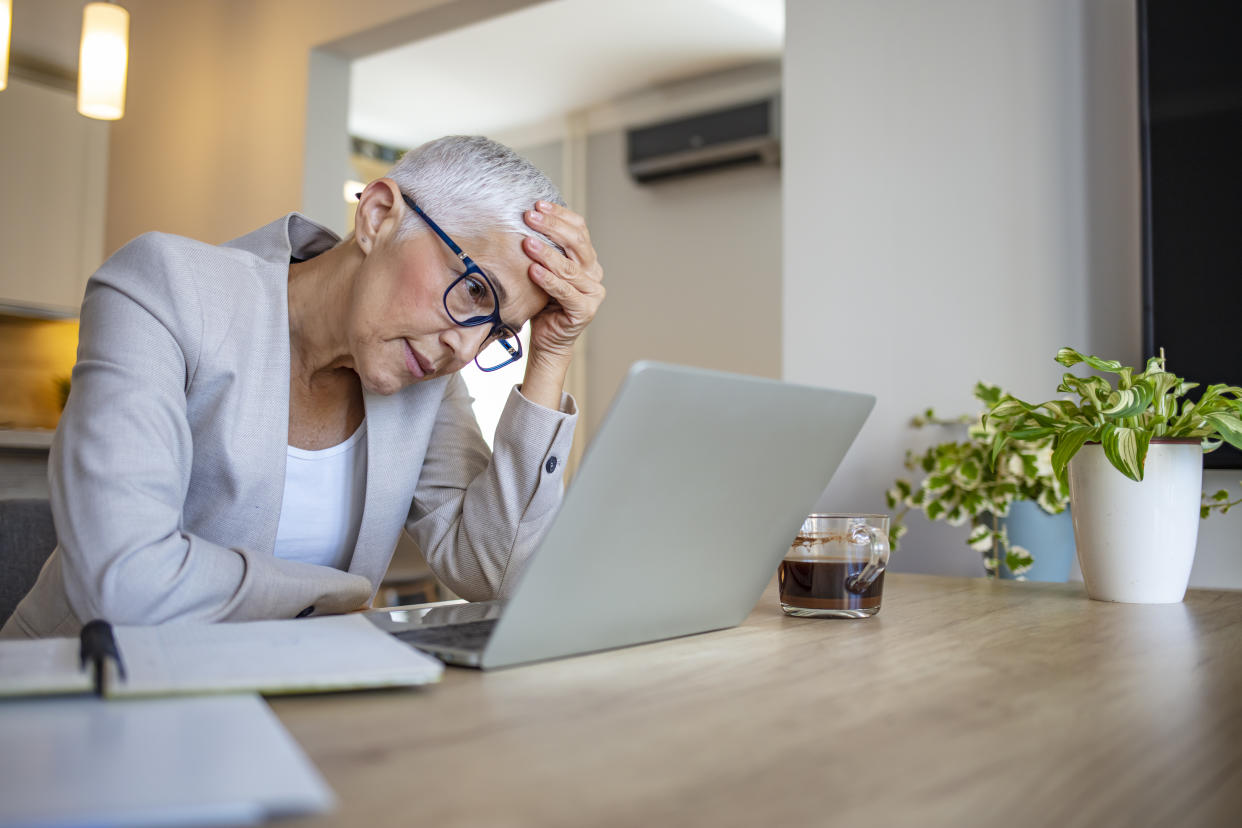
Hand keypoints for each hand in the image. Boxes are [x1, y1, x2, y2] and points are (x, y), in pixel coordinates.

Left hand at [521, 201, 605, 366]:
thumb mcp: (542, 269)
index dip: (560, 215)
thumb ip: (542, 249)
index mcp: (586, 258)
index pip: (579, 228)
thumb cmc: (542, 303)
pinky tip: (533, 270)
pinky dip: (549, 279)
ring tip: (527, 242)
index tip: (538, 205)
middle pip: (577, 242)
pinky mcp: (585, 309)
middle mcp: (593, 272)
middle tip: (529, 217)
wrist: (547, 338)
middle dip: (552, 227)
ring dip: (547, 252)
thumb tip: (522, 218)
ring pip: (570, 267)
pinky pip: (565, 291)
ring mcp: (593, 292)